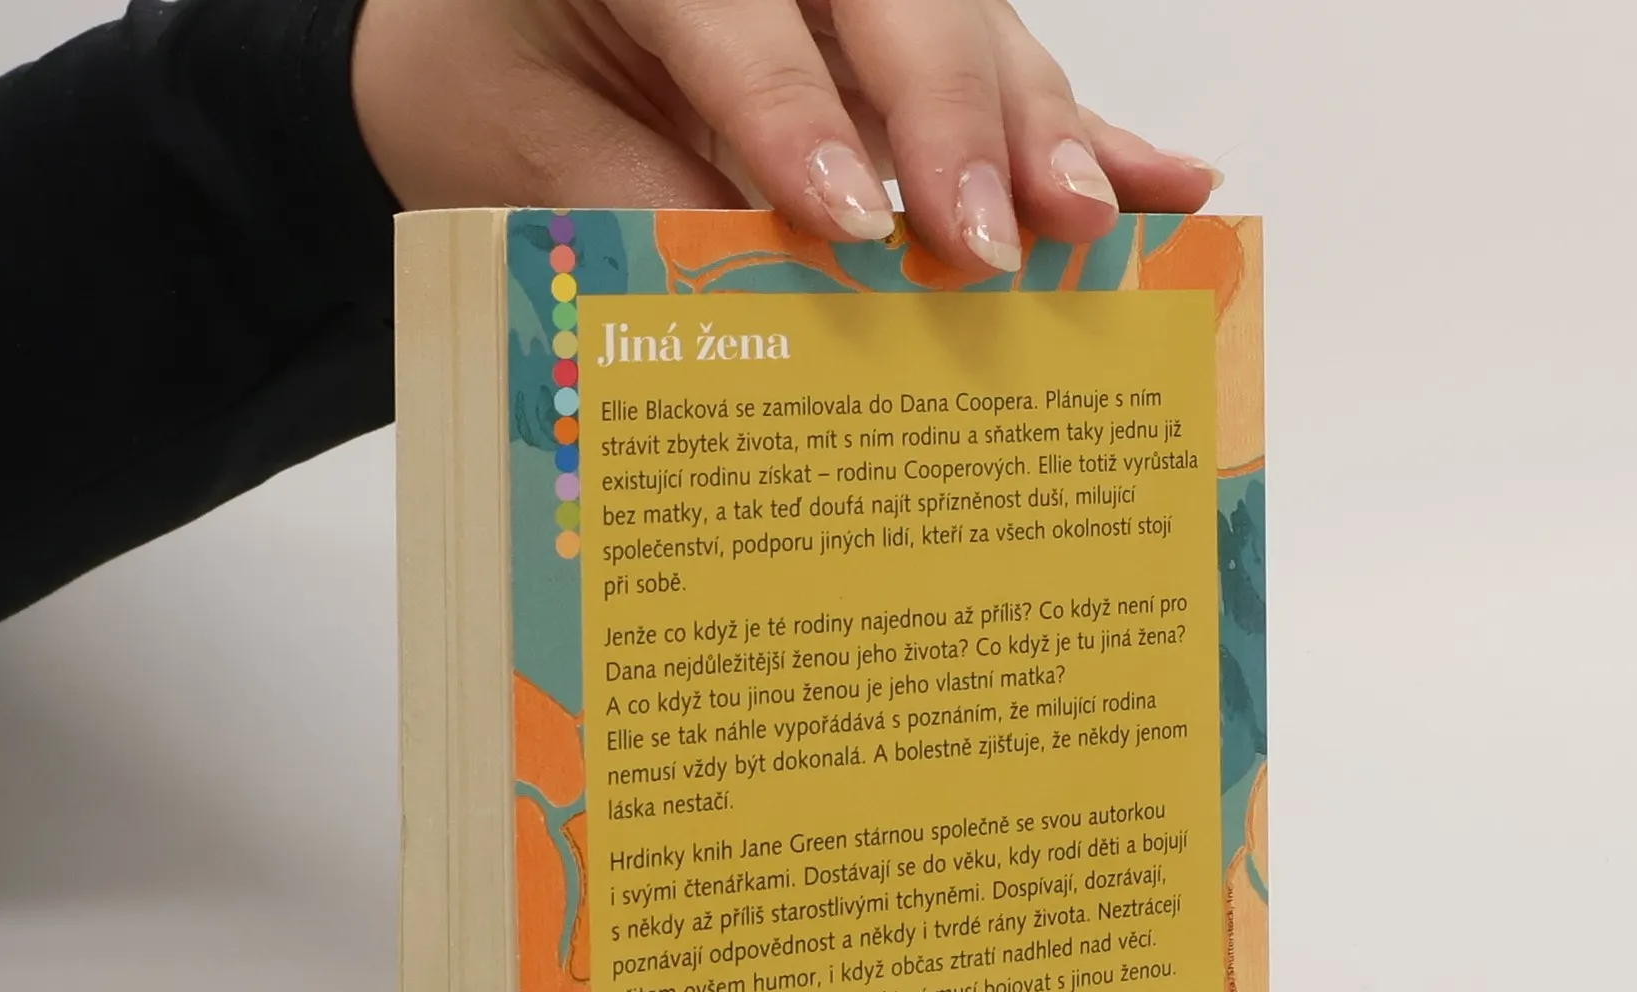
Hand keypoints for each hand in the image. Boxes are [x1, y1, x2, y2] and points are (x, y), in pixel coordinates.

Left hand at [351, 0, 1220, 277]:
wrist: (471, 47)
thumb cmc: (492, 91)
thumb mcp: (532, 156)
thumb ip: (652, 214)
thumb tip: (794, 314)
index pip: (740, 15)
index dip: (797, 117)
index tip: (854, 222)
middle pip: (898, 2)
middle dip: (954, 122)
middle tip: (987, 242)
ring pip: (969, 28)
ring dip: (1039, 132)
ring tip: (1093, 220)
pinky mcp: (899, 33)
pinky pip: (999, 68)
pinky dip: (1080, 132)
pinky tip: (1166, 181)